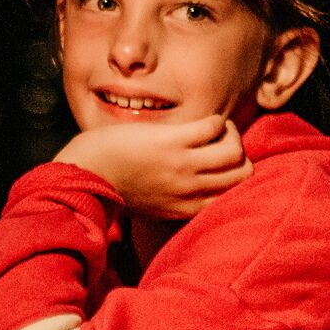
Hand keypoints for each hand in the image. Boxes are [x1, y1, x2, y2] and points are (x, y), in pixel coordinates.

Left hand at [55, 111, 248, 219]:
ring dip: (230, 134)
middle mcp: (191, 191)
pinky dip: (215, 121)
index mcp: (188, 208)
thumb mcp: (155, 203)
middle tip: (220, 140)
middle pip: (243, 173)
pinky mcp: (172, 143)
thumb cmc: (115, 184)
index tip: (221, 160)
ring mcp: (183, 167)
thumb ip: (180, 196)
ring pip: (235, 151)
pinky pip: (212, 128)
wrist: (86, 174)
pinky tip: (202, 121)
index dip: (235, 172)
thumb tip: (200, 179)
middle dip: (238, 152)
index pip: (235, 193)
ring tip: (215, 128)